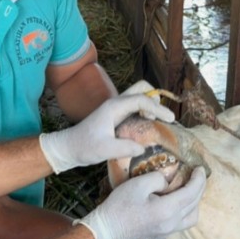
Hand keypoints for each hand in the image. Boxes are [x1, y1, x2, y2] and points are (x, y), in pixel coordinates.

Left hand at [39, 92, 173, 173]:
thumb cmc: (84, 147)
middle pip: (141, 88)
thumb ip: (125, 148)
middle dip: (156, 99)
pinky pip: (135, 106)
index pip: (141, 100)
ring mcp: (116, 108)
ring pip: (139, 96)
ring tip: (157, 122)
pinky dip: (146, 111)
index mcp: (114, 107)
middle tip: (164, 117)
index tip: (170, 119)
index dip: (158, 108)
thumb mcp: (105, 150)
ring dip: (151, 104)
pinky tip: (148, 125)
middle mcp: (116, 103)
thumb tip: (143, 148)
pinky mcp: (116, 115)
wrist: (69, 147)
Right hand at [75, 167, 205, 238]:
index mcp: (167, 210)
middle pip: (195, 204)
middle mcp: (172, 223)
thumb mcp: (138, 184)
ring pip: (193, 216)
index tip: (200, 168)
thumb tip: (167, 181)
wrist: (107, 229)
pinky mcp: (163, 234)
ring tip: (190, 188)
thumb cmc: (120, 205)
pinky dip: (188, 210)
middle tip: (198, 174)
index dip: (199, 179)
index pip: (192, 192)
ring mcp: (168, 231)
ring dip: (196, 201)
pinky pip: (185, 222)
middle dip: (200, 187)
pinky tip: (181, 202)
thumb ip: (158, 179)